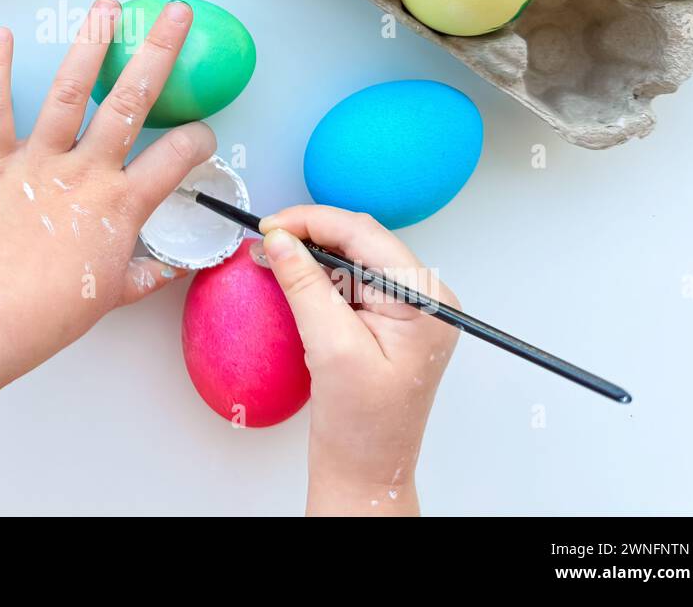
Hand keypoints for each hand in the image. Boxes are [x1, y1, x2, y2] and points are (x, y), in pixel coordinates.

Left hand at [0, 0, 216, 374]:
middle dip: (157, 52)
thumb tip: (172, 269)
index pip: (176, 159)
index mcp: (122, 205)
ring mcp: (40, 161)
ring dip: (90, 44)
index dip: (198, 140)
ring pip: (70, 92)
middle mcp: (87, 172)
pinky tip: (1, 34)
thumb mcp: (110, 297)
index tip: (203, 132)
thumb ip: (145, 276)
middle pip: (132, 102)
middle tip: (174, 14)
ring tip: (105, 6)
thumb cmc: (49, 312)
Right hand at [256, 207, 459, 515]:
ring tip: (273, 256)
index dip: (314, 222)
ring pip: (353, 255)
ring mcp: (407, 308)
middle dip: (311, 234)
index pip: (366, 235)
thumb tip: (280, 240)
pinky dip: (318, 274)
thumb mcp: (332, 349)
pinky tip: (293, 276)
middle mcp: (425, 298)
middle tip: (266, 239)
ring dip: (312, 252)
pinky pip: (350, 279)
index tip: (270, 225)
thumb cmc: (363, 425)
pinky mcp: (387, 318)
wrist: (367, 470)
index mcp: (426, 301)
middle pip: (361, 239)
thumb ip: (306, 286)